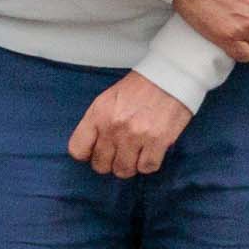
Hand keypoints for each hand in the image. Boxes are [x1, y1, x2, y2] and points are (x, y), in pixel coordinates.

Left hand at [70, 74, 196, 177]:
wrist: (170, 77)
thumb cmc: (139, 88)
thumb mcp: (108, 99)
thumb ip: (96, 123)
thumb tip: (92, 148)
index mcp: (98, 114)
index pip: (77, 150)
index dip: (88, 154)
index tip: (97, 151)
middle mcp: (113, 126)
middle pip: (100, 165)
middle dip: (110, 162)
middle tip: (120, 152)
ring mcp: (135, 135)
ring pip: (123, 170)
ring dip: (130, 165)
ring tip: (136, 152)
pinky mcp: (157, 141)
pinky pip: (147, 168)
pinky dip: (148, 163)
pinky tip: (150, 151)